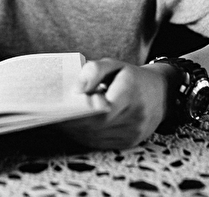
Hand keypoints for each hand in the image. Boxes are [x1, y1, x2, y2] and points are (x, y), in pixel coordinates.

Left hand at [57, 58, 171, 148]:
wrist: (162, 94)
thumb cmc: (132, 77)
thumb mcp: (114, 64)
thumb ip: (93, 71)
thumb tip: (76, 89)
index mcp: (131, 93)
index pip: (100, 110)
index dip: (77, 113)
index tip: (56, 109)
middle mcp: (135, 117)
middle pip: (95, 126)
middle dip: (69, 123)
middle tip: (47, 115)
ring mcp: (133, 133)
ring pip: (96, 137)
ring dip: (74, 131)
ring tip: (54, 120)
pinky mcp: (129, 143)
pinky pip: (101, 143)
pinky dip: (84, 136)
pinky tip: (71, 127)